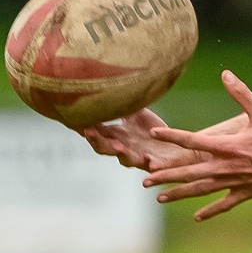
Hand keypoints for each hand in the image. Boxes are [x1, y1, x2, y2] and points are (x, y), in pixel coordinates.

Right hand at [79, 108, 200, 172]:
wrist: (181, 149)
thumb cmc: (155, 132)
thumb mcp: (137, 114)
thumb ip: (123, 103)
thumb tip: (107, 84)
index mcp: (117, 136)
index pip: (95, 132)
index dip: (82, 127)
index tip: (70, 119)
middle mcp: (125, 148)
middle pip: (105, 147)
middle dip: (96, 141)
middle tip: (89, 132)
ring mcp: (141, 157)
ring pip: (127, 159)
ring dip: (121, 154)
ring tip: (119, 149)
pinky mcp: (160, 164)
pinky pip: (155, 168)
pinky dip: (153, 167)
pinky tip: (152, 164)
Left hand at [140, 71, 251, 218]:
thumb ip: (241, 94)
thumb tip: (225, 74)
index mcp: (228, 146)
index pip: (193, 140)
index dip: (172, 136)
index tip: (155, 135)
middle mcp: (226, 167)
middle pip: (189, 172)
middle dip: (166, 176)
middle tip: (146, 179)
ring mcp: (235, 182)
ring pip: (200, 190)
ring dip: (179, 194)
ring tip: (160, 198)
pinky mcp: (246, 193)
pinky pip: (224, 204)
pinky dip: (210, 210)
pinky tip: (197, 217)